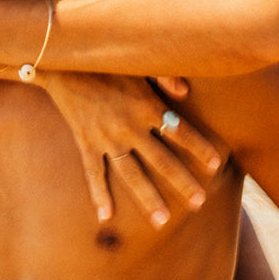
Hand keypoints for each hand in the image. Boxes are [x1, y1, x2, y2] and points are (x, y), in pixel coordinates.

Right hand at [41, 71, 220, 227]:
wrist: (62, 60)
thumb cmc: (104, 58)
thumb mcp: (137, 62)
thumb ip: (164, 75)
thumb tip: (185, 92)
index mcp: (145, 104)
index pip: (180, 131)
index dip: (199, 147)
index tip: (216, 164)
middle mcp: (129, 126)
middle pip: (161, 160)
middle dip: (182, 182)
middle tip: (199, 202)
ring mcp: (106, 137)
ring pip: (131, 174)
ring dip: (148, 198)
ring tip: (162, 221)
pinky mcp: (85, 141)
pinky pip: (94, 172)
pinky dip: (99, 194)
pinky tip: (106, 215)